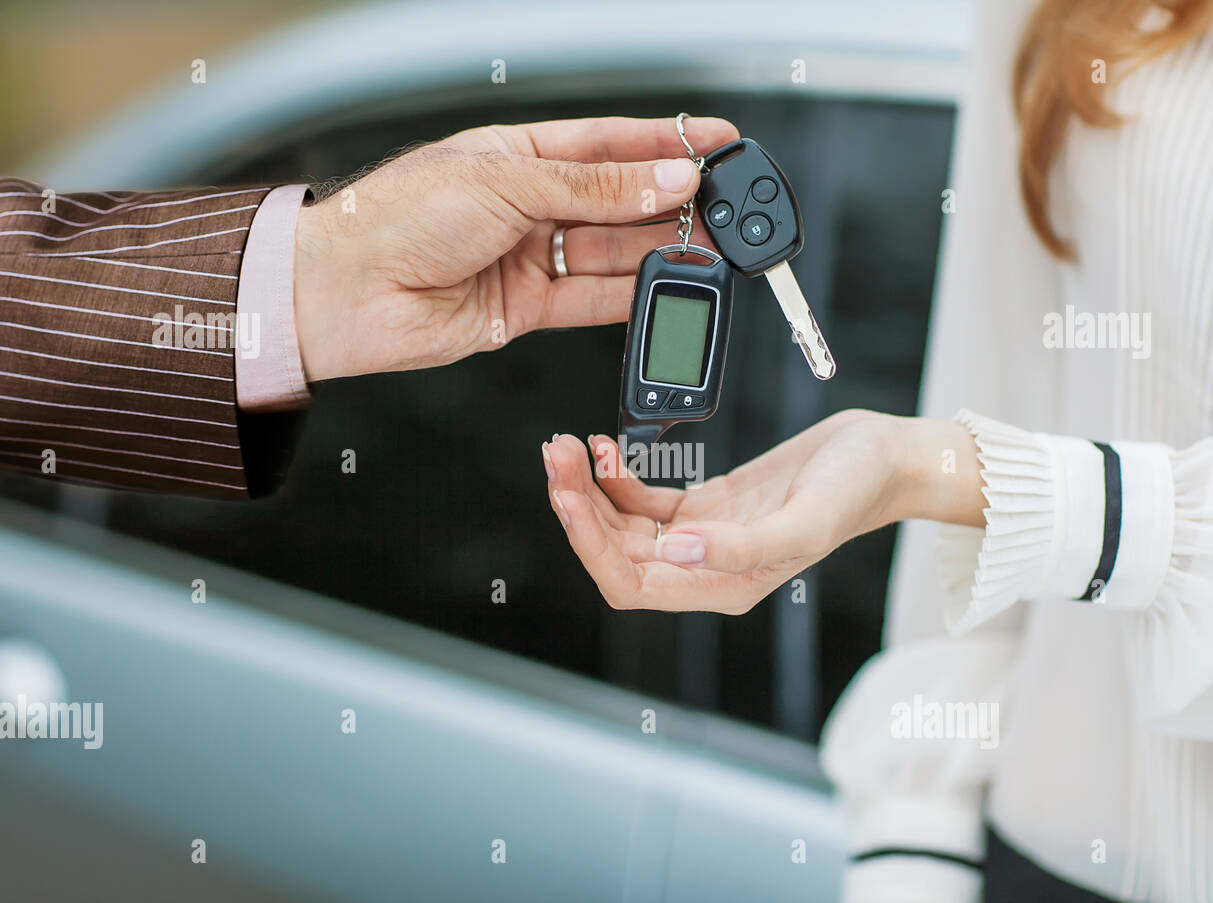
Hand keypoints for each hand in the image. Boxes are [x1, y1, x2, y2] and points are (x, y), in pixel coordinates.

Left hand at [292, 115, 738, 380]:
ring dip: (659, 250)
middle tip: (724, 206)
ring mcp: (528, 258)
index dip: (665, 142)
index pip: (608, 144)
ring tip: (708, 248)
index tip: (717, 142)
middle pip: (617, 202)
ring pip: (611, 252)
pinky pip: (592, 300)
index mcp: (517, 154)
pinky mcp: (525, 309)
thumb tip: (664, 177)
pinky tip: (666, 286)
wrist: (347, 292)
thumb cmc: (399, 218)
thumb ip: (594, 189)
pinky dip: (632, 296)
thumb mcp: (507, 182)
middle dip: (671, 202)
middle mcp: (526, 205)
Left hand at [541, 411, 986, 613]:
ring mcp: (702, 537)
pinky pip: (643, 501)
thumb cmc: (855, 490)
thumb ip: (740, 546)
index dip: (591, 547)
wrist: (882, 457)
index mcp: (723, 586)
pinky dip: (616, 476)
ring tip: (569, 446)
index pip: (632, 584)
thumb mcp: (805, 519)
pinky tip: (604, 447)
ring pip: (622, 526)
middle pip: (616, 553)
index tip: (569, 499)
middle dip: (578, 508)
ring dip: (590, 489)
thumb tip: (675, 551)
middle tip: (556, 456)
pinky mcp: (704, 507)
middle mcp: (704, 568)